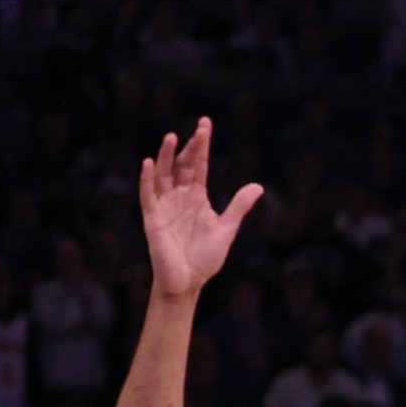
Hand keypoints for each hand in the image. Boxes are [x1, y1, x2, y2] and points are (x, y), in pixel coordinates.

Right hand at [139, 118, 264, 299]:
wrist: (188, 281)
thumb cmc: (205, 258)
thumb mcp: (226, 228)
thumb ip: (238, 206)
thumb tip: (258, 186)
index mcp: (197, 197)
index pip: (199, 165)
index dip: (202, 146)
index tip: (206, 124)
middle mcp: (180, 197)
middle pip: (183, 165)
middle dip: (190, 146)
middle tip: (200, 128)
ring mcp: (165, 205)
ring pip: (164, 174)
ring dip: (166, 156)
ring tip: (171, 136)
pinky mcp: (152, 217)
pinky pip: (148, 194)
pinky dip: (147, 178)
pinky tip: (149, 162)